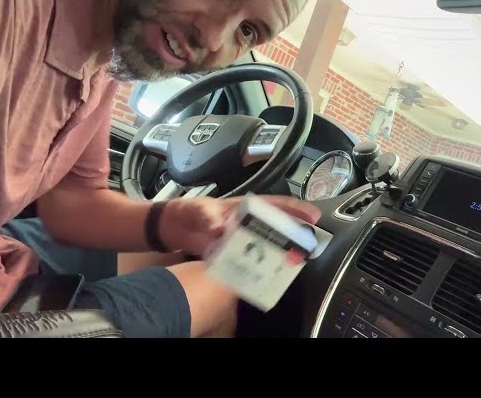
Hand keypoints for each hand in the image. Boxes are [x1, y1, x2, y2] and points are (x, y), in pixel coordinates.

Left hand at [158, 195, 321, 256]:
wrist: (168, 229)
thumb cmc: (185, 212)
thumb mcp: (195, 209)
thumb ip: (207, 216)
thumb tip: (219, 227)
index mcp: (243, 207)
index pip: (274, 205)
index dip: (294, 210)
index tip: (312, 216)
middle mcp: (246, 223)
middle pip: (276, 226)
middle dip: (294, 233)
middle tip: (311, 244)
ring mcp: (240, 239)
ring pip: (266, 244)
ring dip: (280, 251)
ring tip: (296, 260)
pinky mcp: (231, 254)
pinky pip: (250, 260)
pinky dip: (259, 266)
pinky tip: (268, 274)